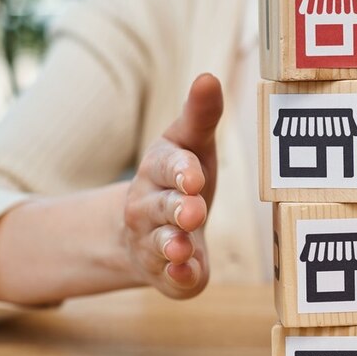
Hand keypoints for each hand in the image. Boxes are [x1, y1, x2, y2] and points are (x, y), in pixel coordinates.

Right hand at [122, 73, 222, 298]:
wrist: (148, 230)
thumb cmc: (182, 176)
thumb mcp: (190, 144)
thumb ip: (201, 115)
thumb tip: (208, 77)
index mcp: (159, 169)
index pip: (168, 165)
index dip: (180, 171)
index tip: (194, 176)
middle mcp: (149, 205)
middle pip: (162, 207)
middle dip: (177, 209)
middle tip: (195, 212)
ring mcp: (154, 241)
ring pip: (161, 244)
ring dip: (172, 245)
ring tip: (182, 246)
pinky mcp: (167, 273)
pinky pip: (172, 278)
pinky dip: (179, 277)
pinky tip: (188, 274)